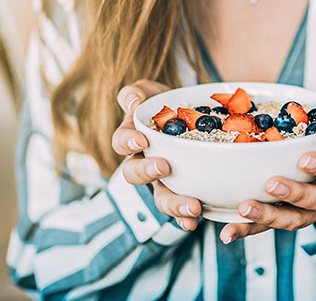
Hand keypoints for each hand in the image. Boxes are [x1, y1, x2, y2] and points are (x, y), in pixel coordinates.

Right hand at [111, 80, 202, 230]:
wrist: (194, 117)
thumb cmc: (165, 104)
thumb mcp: (150, 92)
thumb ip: (135, 93)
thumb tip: (132, 103)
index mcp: (133, 139)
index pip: (121, 142)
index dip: (127, 141)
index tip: (141, 139)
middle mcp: (144, 163)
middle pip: (134, 175)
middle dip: (147, 173)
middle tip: (164, 167)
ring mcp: (163, 181)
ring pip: (160, 197)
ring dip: (173, 204)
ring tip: (192, 206)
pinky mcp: (184, 191)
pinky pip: (181, 210)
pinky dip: (186, 218)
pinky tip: (194, 221)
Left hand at [219, 93, 315, 243]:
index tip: (304, 159)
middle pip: (315, 200)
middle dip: (293, 194)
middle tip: (270, 184)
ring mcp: (308, 211)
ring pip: (292, 219)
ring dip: (268, 217)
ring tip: (245, 209)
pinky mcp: (286, 218)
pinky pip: (268, 228)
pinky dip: (248, 231)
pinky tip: (229, 232)